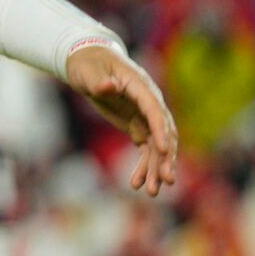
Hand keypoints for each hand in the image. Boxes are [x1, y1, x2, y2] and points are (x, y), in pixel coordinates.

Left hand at [66, 44, 179, 196]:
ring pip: (156, 146)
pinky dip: (143, 165)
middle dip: (165, 157)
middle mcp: (149, 103)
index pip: (155, 111)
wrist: (89, 63)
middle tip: (165, 180)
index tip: (163, 150)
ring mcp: (145, 115)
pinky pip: (146, 149)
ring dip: (155, 168)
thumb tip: (109, 87)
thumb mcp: (89, 72)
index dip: (160, 130)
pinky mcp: (138, 125)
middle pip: (163, 133)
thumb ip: (100, 81)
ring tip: (151, 192)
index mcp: (141, 88)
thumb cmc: (89, 65)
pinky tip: (136, 184)